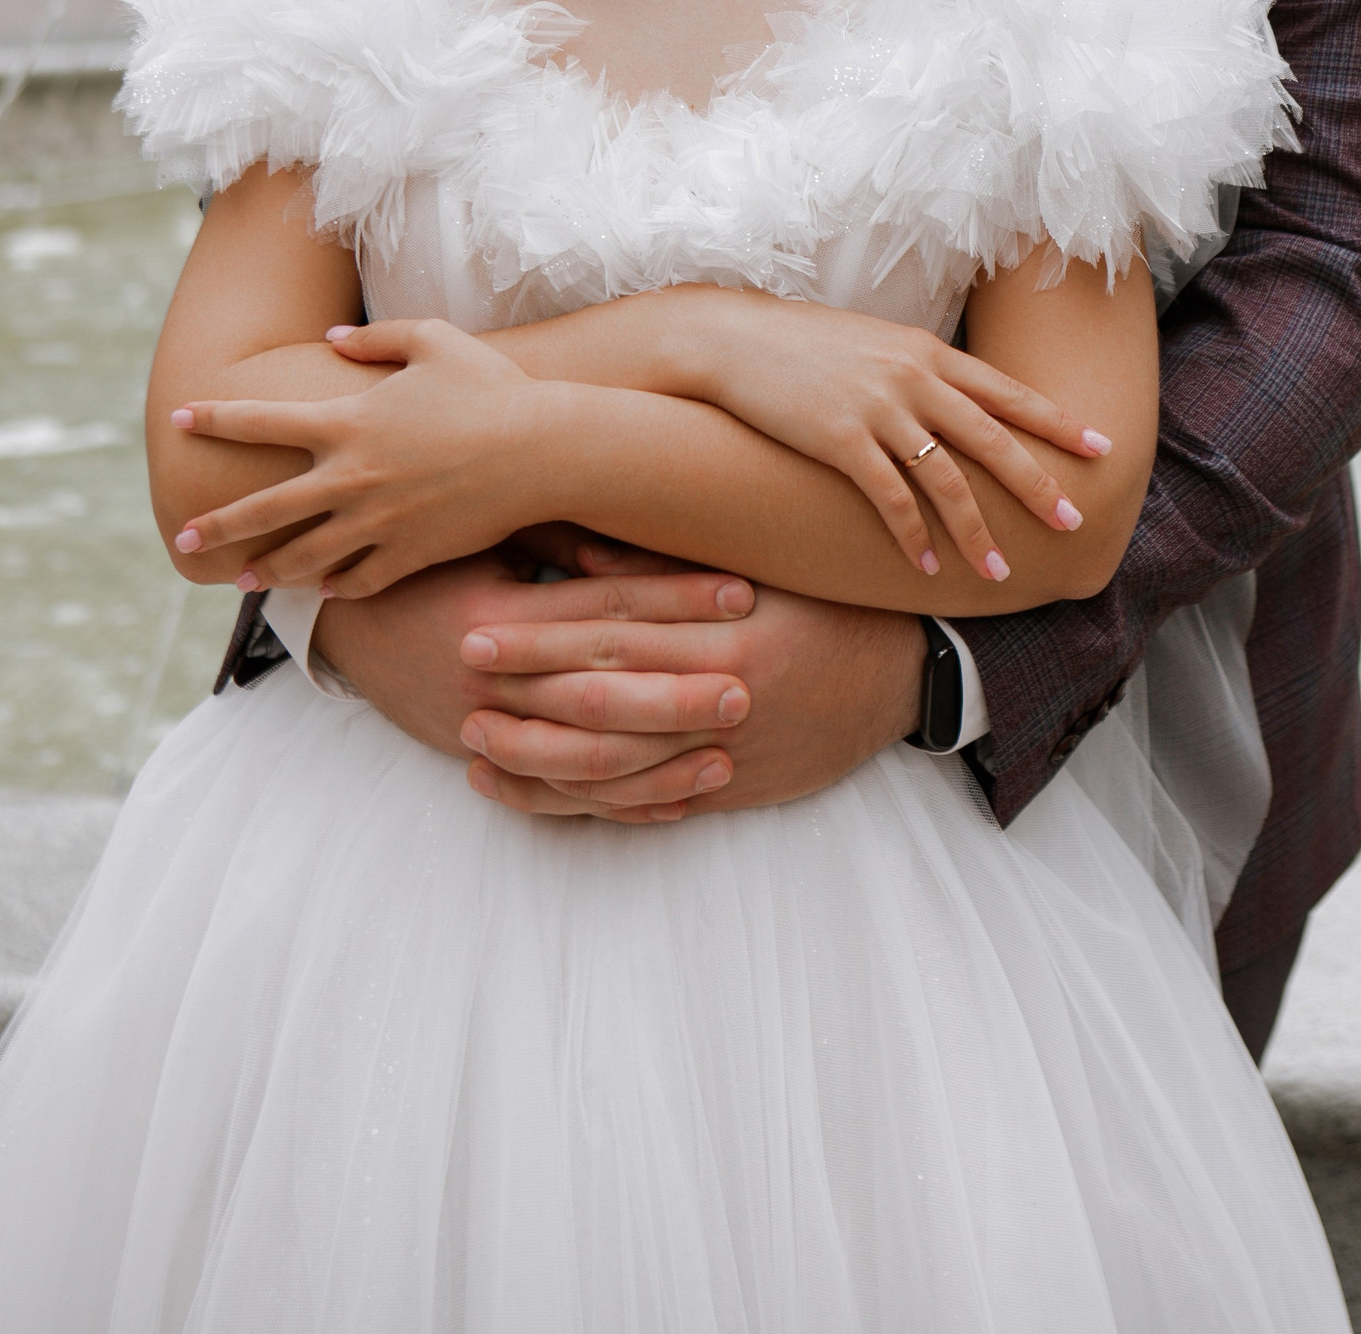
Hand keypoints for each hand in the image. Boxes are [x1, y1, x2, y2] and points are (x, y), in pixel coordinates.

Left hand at [170, 318, 549, 592]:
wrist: (544, 452)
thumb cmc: (491, 388)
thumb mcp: (434, 341)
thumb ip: (377, 339)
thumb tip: (333, 341)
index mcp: (348, 422)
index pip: (259, 421)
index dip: (214, 419)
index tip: (178, 420)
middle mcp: (350, 477)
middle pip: (264, 508)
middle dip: (218, 527)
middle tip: (185, 540)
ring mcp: (377, 522)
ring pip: (305, 555)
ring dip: (270, 568)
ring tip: (244, 580)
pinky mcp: (410, 555)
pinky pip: (359, 579)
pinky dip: (336, 585)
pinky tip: (322, 588)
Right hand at [312, 545, 762, 824]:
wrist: (348, 628)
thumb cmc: (430, 564)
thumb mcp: (487, 536)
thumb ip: (560, 537)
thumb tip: (639, 537)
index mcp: (497, 617)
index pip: (604, 609)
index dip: (675, 600)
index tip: (742, 593)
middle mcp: (493, 682)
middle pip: (602, 692)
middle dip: (679, 691)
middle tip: (750, 688)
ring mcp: (488, 732)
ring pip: (585, 761)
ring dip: (659, 763)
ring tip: (726, 754)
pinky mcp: (489, 764)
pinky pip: (564, 798)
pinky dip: (620, 805)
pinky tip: (676, 805)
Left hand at [454, 548, 924, 823]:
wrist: (902, 675)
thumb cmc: (821, 605)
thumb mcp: (759, 567)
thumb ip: (668, 566)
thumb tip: (578, 552)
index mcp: (725, 635)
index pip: (611, 637)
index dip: (538, 635)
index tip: (478, 627)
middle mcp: (721, 699)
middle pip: (602, 704)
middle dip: (522, 695)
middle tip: (458, 682)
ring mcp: (724, 756)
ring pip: (615, 768)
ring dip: (537, 759)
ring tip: (473, 743)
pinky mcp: (728, 794)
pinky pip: (645, 808)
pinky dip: (584, 804)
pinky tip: (529, 791)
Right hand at [663, 289, 1109, 583]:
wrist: (732, 338)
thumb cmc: (801, 345)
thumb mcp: (874, 344)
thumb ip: (917, 370)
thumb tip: (954, 401)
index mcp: (926, 351)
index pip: (1007, 391)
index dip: (1057, 422)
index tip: (1100, 448)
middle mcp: (913, 377)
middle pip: (993, 439)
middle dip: (1038, 485)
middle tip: (1075, 523)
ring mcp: (878, 409)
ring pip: (947, 480)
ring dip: (978, 532)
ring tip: (1002, 572)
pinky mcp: (840, 440)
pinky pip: (890, 499)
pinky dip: (915, 537)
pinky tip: (929, 567)